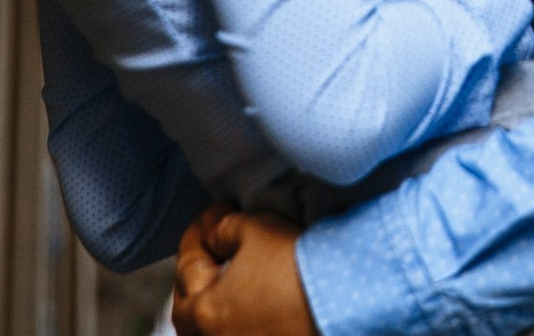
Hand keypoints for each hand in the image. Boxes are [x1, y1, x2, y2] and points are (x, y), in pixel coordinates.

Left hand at [173, 206, 309, 335]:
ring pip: (208, 331)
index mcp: (204, 312)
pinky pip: (238, 333)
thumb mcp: (256, 230)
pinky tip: (249, 305)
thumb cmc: (300, 266)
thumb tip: (216, 236)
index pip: (187, 265)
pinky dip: (234, 322)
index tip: (219, 209)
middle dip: (195, 275)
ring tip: (226, 280)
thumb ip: (224, 229)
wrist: (346, 301)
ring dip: (212, 305)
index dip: (199, 230)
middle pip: (188, 311)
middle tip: (212, 248)